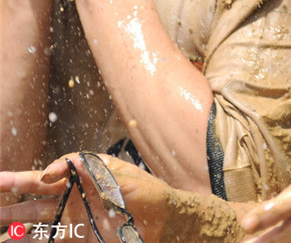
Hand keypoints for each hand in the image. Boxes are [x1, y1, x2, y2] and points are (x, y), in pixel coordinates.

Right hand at [0, 154, 172, 242]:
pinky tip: (14, 241)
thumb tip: (69, 163)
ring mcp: (76, 217)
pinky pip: (51, 238)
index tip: (41, 177)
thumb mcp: (128, 180)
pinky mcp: (80, 237)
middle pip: (38, 193)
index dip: (43, 174)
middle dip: (13, 192)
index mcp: (88, 175)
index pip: (56, 171)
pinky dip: (32, 239)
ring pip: (38, 218)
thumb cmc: (152, 194)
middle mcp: (77, 195)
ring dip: (16, 221)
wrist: (166, 221)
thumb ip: (97, 174)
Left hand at [241, 169, 290, 242]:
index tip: (233, 242)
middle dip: (255, 240)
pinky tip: (277, 230)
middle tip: (244, 238)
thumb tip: (244, 226)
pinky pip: (288, 240)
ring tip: (254, 235)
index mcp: (286, 239)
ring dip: (266, 238)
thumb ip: (270, 213)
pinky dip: (277, 237)